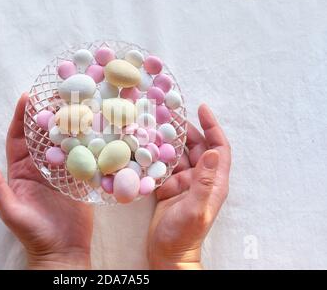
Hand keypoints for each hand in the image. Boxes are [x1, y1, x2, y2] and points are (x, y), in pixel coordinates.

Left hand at [0, 93, 93, 268]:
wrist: (63, 251)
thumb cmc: (33, 233)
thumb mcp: (11, 211)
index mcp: (21, 170)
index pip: (18, 137)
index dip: (21, 117)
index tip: (27, 96)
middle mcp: (40, 167)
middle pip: (42, 134)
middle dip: (46, 113)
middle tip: (54, 92)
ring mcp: (61, 170)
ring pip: (62, 140)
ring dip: (66, 122)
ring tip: (74, 102)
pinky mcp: (79, 177)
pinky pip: (81, 154)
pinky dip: (85, 140)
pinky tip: (92, 125)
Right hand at [148, 104, 230, 269]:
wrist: (168, 254)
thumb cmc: (185, 235)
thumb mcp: (196, 208)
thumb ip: (204, 181)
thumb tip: (211, 151)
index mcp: (213, 182)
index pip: (218, 148)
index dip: (212, 127)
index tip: (202, 109)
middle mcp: (200, 179)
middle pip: (196, 147)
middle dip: (185, 129)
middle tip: (170, 113)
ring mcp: (184, 183)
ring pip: (178, 154)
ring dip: (169, 140)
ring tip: (156, 124)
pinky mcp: (168, 187)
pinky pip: (164, 165)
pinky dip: (157, 154)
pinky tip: (146, 145)